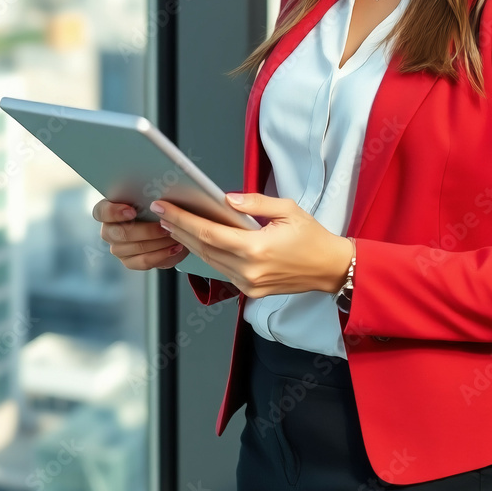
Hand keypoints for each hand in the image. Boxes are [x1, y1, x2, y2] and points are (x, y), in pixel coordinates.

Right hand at [92, 198, 189, 270]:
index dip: (113, 212)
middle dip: (146, 230)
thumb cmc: (155, 208)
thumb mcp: (150, 198)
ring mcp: (117, 248)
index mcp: (108, 211)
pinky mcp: (129, 261)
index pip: (101, 212)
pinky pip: (143, 261)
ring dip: (158, 242)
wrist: (166, 227)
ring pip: (134, 248)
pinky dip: (161, 255)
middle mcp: (109, 231)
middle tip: (165, 225)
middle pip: (120, 234)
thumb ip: (148, 197)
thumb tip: (157, 199)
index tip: (132, 211)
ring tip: (174, 235)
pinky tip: (174, 248)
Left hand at [150, 192, 353, 297]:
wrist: (330, 268)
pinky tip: (196, 242)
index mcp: (257, 248)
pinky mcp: (250, 291)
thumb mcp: (288, 209)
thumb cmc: (312, 237)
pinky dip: (206, 255)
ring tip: (172, 225)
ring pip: (209, 262)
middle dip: (179, 229)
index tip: (165, 208)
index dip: (183, 220)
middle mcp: (249, 270)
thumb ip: (255, 203)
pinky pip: (221, 270)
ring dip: (188, 243)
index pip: (208, 233)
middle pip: (203, 248)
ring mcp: (248, 284)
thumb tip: (226, 199)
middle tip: (161, 213)